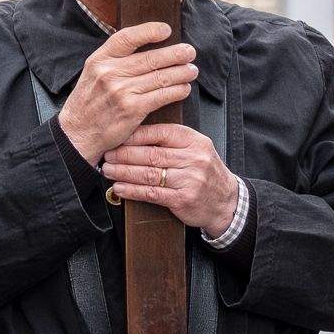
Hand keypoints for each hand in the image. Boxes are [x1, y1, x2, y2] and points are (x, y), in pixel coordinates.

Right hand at [56, 23, 198, 163]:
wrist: (77, 134)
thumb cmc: (89, 102)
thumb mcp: (92, 73)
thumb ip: (114, 59)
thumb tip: (146, 46)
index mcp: (99, 59)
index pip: (127, 37)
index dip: (149, 31)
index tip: (166, 30)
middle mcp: (109, 73)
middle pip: (150, 58)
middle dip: (175, 54)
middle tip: (189, 52)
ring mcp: (121, 91)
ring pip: (160, 77)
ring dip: (181, 73)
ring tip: (191, 70)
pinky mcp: (132, 110)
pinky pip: (161, 96)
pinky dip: (176, 91)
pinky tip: (184, 88)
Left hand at [101, 122, 239, 232]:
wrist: (226, 201)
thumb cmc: (205, 171)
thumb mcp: (196, 148)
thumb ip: (171, 140)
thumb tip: (135, 133)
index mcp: (194, 141)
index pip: (160, 133)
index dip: (135, 135)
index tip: (118, 136)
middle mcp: (193, 159)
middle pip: (151, 154)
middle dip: (125, 154)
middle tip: (108, 154)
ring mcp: (189, 180)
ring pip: (149, 174)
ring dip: (124, 172)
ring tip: (108, 170)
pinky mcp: (183, 199)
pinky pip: (152, 193)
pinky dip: (133, 191)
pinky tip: (120, 187)